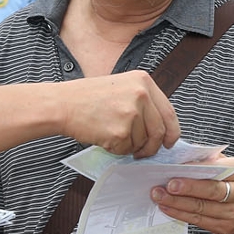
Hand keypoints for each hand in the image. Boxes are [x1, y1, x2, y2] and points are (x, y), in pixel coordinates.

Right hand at [58, 71, 178, 157]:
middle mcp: (141, 95)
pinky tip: (103, 135)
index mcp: (143, 81)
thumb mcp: (121, 86)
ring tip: (111, 133)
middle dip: (152, 146)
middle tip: (142, 152)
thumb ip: (143, 102)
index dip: (171, 132)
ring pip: (142, 142)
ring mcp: (131, 113)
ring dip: (129, 146)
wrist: (62, 104)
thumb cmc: (87, 97)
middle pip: (159, 131)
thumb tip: (160, 128)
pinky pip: (126, 149)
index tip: (169, 142)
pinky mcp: (120, 131)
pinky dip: (116, 149)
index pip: (169, 112)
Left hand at [152, 157, 233, 233]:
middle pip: (212, 190)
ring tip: (159, 196)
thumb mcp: (228, 167)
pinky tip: (166, 207)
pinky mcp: (225, 227)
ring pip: (202, 207)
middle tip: (168, 185)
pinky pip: (199, 220)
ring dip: (177, 202)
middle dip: (187, 188)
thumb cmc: (233, 183)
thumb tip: (182, 157)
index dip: (197, 168)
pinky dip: (180, 213)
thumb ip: (210, 160)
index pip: (218, 169)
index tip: (178, 167)